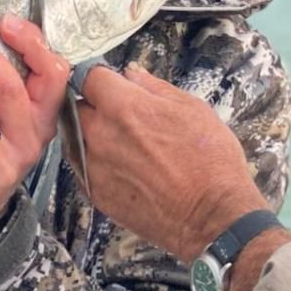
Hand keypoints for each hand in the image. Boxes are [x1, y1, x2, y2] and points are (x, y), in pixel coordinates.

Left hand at [76, 64, 267, 263]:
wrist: (213, 216)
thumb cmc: (210, 161)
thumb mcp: (192, 108)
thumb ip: (155, 88)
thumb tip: (132, 74)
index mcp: (124, 107)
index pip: (90, 77)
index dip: (101, 78)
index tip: (110, 84)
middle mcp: (101, 134)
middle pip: (78, 107)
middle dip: (95, 106)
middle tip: (122, 115)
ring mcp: (94, 166)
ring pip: (77, 138)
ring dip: (91, 134)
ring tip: (123, 144)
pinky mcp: (96, 193)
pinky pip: (83, 167)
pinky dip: (96, 162)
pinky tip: (123, 167)